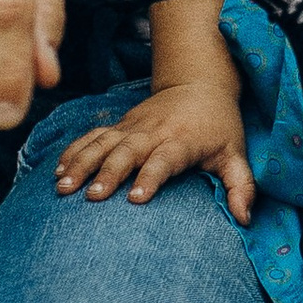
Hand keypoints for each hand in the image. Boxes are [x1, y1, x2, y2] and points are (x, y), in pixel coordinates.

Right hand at [51, 80, 253, 213]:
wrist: (199, 83)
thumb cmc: (219, 125)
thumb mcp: (236, 154)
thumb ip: (241, 186)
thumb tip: (245, 219)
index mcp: (182, 140)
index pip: (164, 159)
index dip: (150, 177)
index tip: (136, 198)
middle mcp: (153, 132)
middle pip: (127, 152)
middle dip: (108, 173)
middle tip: (91, 197)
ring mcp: (132, 127)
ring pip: (103, 142)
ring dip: (82, 162)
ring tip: (63, 186)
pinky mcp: (120, 125)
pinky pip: (92, 135)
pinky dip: (74, 150)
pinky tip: (57, 169)